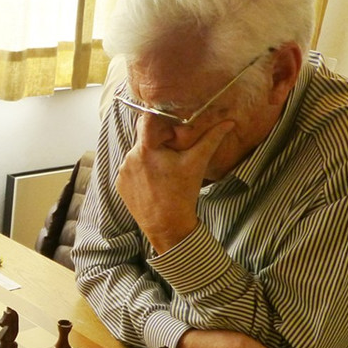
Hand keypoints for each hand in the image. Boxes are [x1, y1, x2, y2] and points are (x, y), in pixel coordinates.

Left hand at [116, 118, 233, 253]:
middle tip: (172, 155)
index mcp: (146, 148)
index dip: (159, 122)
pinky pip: (130, 171)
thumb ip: (211, 139)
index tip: (169, 129)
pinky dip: (141, 173)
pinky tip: (154, 182)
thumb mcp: (197, 163)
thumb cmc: (182, 193)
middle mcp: (129, 157)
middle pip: (144, 140)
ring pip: (137, 156)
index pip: (147, 122)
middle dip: (158, 144)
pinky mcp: (120, 184)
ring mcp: (122, 172)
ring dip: (149, 159)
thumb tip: (228, 122)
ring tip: (164, 173)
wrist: (167, 225)